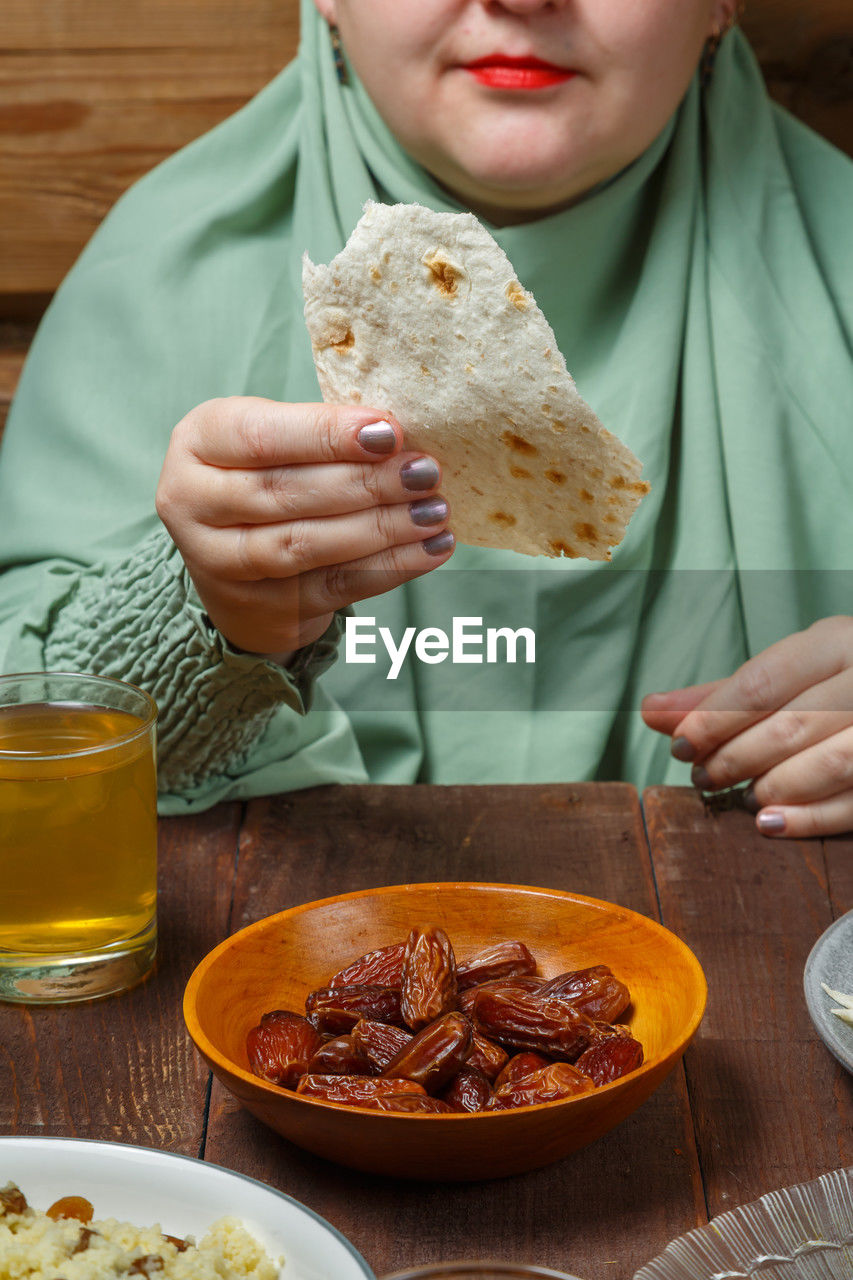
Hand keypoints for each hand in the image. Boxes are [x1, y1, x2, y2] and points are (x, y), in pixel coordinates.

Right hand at [156, 397, 452, 655]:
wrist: (234, 559)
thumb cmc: (267, 475)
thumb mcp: (275, 439)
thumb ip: (321, 434)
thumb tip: (400, 436)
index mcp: (197, 442)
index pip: (261, 437)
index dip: (327, 435)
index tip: (390, 432)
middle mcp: (192, 503)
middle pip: (284, 494)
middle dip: (365, 483)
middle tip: (424, 473)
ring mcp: (219, 563)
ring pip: (306, 546)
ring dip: (381, 528)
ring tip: (434, 511)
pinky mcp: (261, 607)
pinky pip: (334, 587)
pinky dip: (390, 567)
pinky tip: (431, 549)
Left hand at [641, 617, 852, 837]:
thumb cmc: (836, 684)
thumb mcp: (787, 674)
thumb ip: (721, 696)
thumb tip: (652, 711)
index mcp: (838, 643)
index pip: (762, 683)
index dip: (713, 719)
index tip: (680, 744)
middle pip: (789, 726)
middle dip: (735, 758)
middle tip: (703, 775)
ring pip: (827, 765)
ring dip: (771, 787)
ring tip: (741, 795)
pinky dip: (809, 819)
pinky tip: (771, 822)